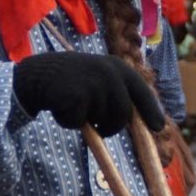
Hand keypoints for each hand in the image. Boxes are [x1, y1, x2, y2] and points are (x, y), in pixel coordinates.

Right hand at [13, 53, 166, 136]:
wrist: (37, 74)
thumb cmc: (72, 80)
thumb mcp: (100, 78)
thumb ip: (119, 93)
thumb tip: (144, 122)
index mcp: (118, 68)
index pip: (142, 92)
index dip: (152, 112)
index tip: (159, 128)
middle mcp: (110, 73)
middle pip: (123, 114)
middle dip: (111, 127)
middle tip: (99, 128)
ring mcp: (94, 83)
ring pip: (101, 121)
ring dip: (87, 122)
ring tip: (73, 105)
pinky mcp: (77, 96)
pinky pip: (79, 122)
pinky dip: (68, 121)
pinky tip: (60, 106)